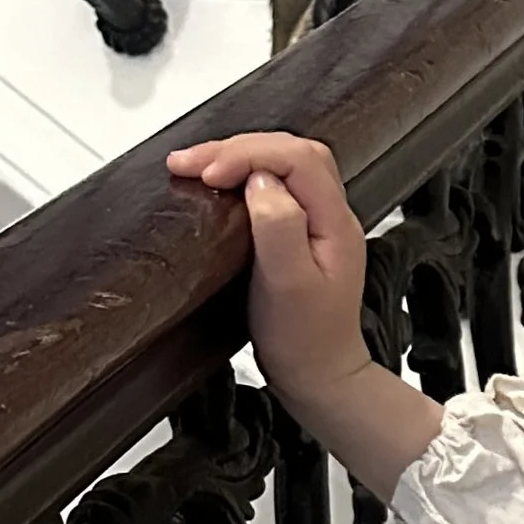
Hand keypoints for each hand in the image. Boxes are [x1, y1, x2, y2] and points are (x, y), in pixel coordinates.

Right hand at [166, 131, 369, 417]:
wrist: (318, 375)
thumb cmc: (304, 339)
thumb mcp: (289, 284)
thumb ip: (279, 226)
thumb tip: (261, 182)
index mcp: (335, 222)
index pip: (296, 159)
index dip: (248, 155)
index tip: (208, 174)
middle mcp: (331, 215)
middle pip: (289, 152)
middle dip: (236, 148)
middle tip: (188, 162)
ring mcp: (317, 222)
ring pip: (281, 165)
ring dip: (237, 157)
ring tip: (193, 165)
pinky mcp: (299, 232)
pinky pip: (274, 186)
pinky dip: (241, 176)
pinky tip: (217, 182)